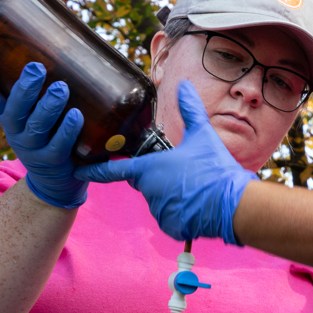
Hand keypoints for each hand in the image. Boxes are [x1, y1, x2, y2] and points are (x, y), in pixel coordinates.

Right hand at [0, 56, 86, 208]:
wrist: (55, 182)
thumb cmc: (49, 136)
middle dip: (25, 88)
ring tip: (61, 88)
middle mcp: (16, 132)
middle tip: (37, 67)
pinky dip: (67, 130)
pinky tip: (76, 115)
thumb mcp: (35, 116)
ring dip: (48, 106)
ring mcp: (33, 149)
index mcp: (9, 118)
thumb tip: (61, 50)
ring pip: (36, 126)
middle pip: (15, 110)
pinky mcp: (53, 162)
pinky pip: (58, 146)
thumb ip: (40, 93)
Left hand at [74, 81, 253, 243]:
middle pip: (145, 184)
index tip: (79, 172)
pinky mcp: (171, 227)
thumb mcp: (202, 135)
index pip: (115, 170)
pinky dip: (182, 215)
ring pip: (159, 202)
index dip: (95, 171)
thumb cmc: (214, 168)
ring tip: (196, 190)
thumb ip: (190, 110)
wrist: (233, 204)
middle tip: (184, 174)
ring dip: (172, 197)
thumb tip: (185, 85)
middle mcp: (149, 191)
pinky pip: (171, 219)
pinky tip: (199, 207)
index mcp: (150, 168)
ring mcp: (159, 211)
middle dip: (158, 179)